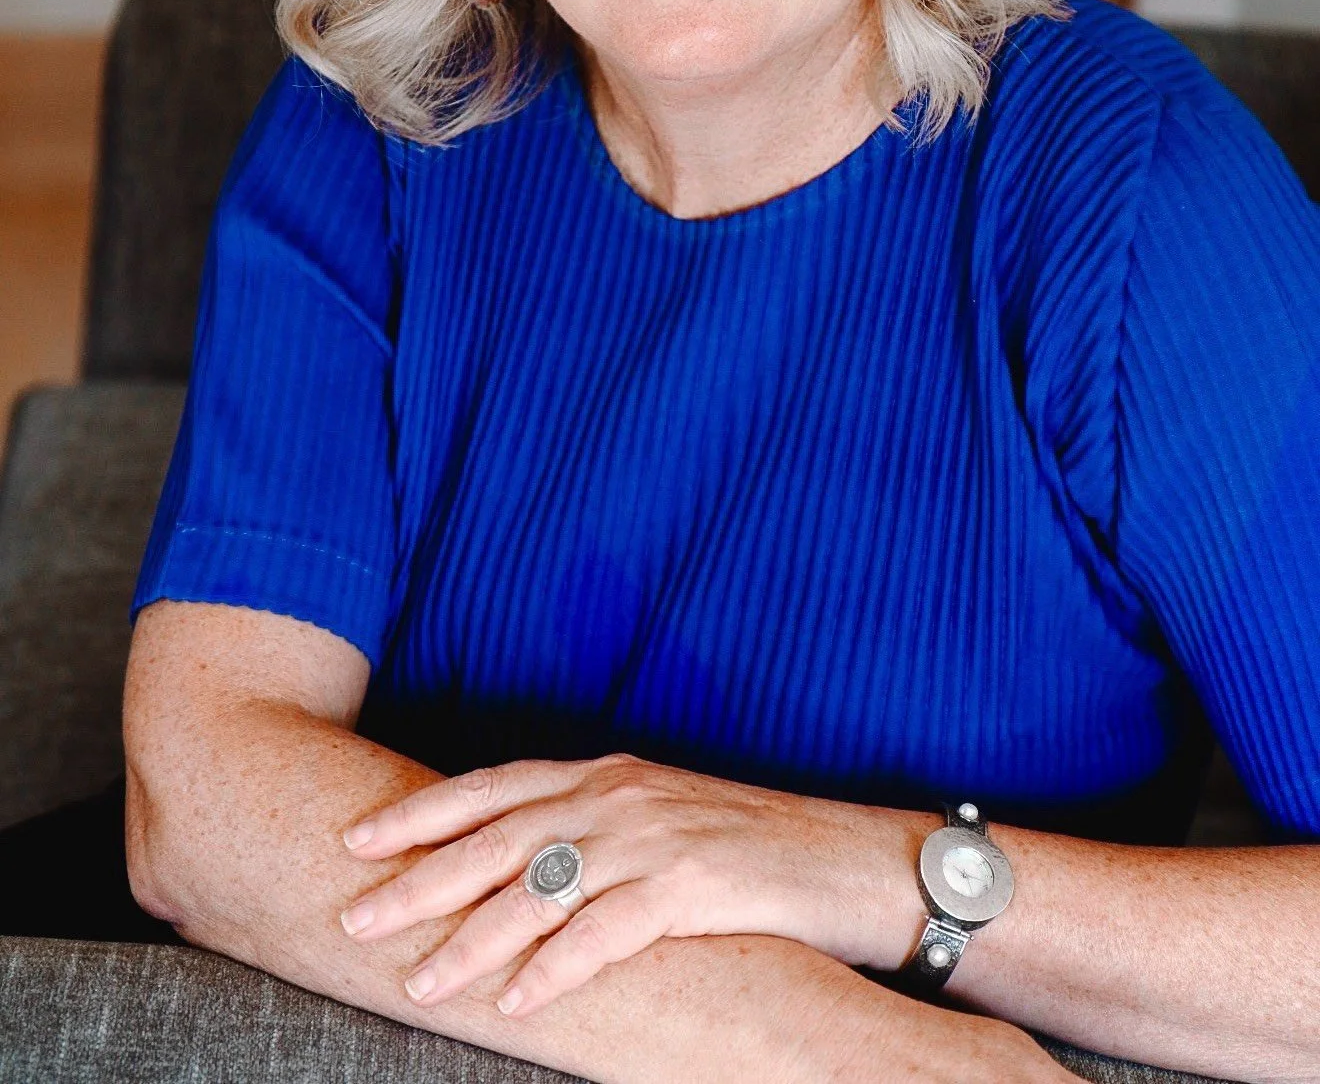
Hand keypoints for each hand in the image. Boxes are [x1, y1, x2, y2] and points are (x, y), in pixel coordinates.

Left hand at [337, 752, 929, 1017]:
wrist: (850, 857)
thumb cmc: (754, 849)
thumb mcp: (662, 823)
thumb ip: (595, 833)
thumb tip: (522, 869)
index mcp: (609, 775)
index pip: (495, 786)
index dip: (423, 810)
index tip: (357, 836)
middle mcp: (621, 796)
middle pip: (499, 836)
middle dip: (419, 877)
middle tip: (353, 913)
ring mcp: (655, 837)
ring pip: (540, 888)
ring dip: (473, 938)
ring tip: (420, 980)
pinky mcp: (694, 884)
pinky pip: (607, 931)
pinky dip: (557, 967)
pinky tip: (516, 1001)